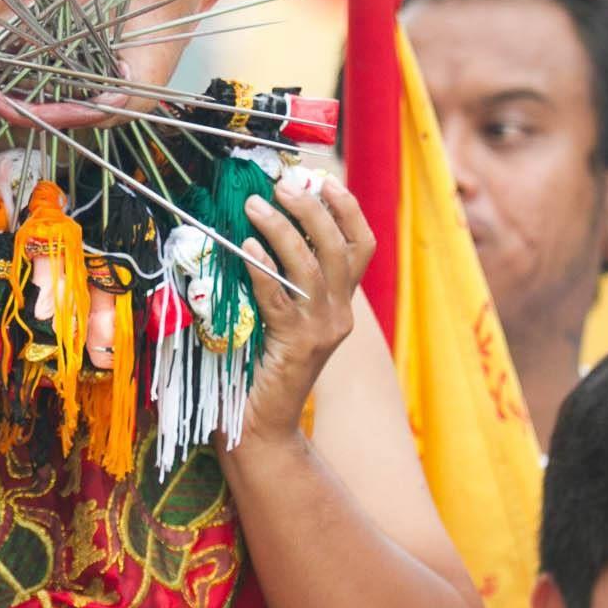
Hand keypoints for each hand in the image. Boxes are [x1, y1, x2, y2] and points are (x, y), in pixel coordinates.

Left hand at [230, 175, 375, 451]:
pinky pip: (279, 299)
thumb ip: (283, 278)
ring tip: (254, 206)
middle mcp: (339, 316)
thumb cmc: (260, 368)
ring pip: (314, 269)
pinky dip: (263, 269)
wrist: (261, 428)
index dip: (347, 208)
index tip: (320, 178)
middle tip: (282, 185)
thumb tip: (261, 223)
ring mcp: (320, 333)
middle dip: (314, 210)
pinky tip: (245, 247)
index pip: (363, 246)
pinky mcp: (294, 348)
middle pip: (342, 249)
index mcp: (341, 304)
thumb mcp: (281, 316)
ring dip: (284, 231)